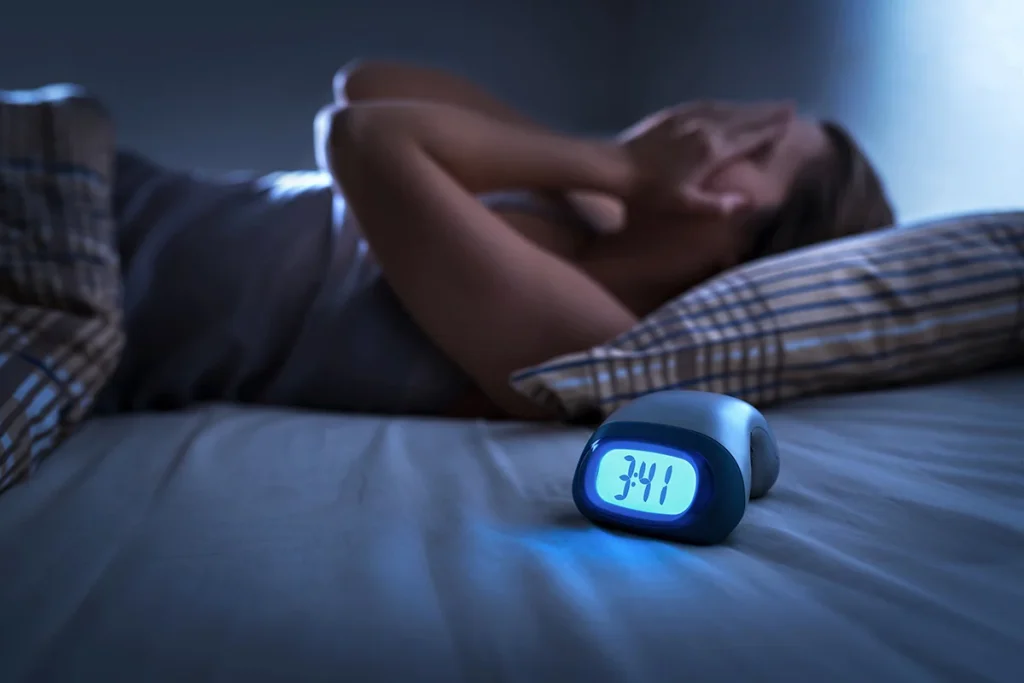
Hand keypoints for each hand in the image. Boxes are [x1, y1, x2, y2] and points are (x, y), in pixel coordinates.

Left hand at [619, 101, 792, 216]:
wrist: (616, 166)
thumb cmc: (650, 191)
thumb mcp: (684, 205)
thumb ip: (717, 205)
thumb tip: (749, 204)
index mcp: (712, 151)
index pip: (749, 138)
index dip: (770, 130)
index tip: (789, 122)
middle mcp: (706, 128)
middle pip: (744, 118)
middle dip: (767, 112)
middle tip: (789, 106)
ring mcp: (690, 118)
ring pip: (727, 108)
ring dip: (749, 106)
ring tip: (767, 104)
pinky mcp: (674, 114)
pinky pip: (707, 105)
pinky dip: (724, 104)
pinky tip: (728, 104)